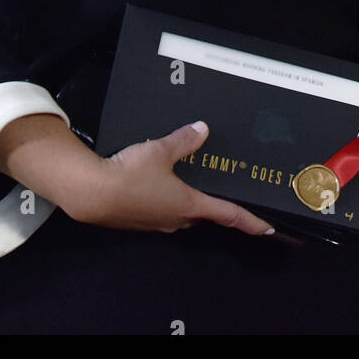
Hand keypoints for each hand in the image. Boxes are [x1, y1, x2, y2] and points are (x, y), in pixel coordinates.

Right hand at [73, 121, 274, 235]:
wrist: (91, 194)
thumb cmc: (131, 174)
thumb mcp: (161, 150)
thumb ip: (183, 140)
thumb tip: (202, 130)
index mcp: (189, 205)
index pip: (228, 214)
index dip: (250, 221)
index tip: (268, 229)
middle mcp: (176, 219)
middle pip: (204, 215)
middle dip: (217, 209)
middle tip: (227, 197)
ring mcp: (156, 223)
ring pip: (182, 215)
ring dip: (190, 204)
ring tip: (194, 187)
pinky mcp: (138, 221)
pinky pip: (162, 212)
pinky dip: (169, 201)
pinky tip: (160, 187)